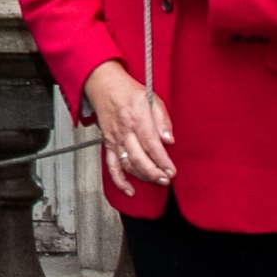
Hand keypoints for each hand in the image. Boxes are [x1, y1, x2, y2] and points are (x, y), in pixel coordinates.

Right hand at [84, 64, 177, 196]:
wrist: (104, 86)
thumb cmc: (129, 91)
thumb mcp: (152, 98)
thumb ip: (162, 120)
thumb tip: (169, 140)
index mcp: (137, 118)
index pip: (152, 144)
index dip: (162, 160)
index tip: (171, 170)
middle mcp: (125, 131)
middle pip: (139, 158)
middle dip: (154, 172)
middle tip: (166, 180)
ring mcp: (115, 139)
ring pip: (127, 164)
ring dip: (142, 177)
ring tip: (157, 182)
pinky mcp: (108, 144)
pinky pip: (112, 166)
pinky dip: (119, 180)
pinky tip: (129, 190)